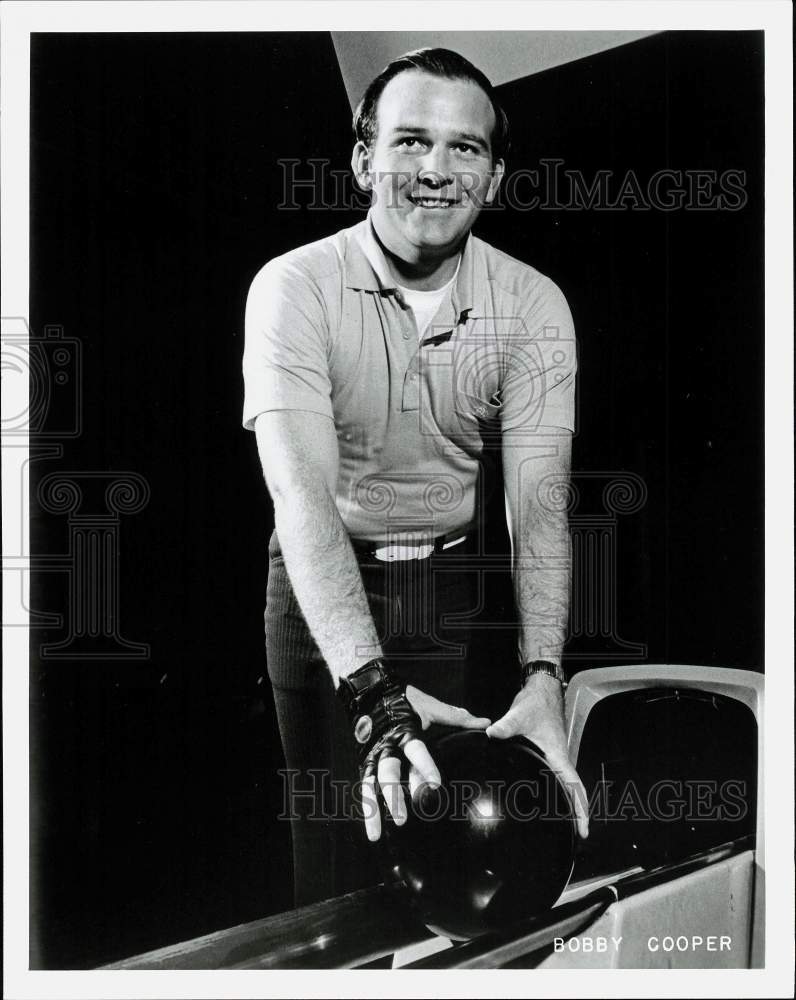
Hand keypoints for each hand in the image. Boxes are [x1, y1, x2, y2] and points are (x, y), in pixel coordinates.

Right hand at [337, 661, 489, 841]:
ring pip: (371, 785)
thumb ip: (456, 718)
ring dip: (375, 809)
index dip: (424, 766)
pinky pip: (364, 789)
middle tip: (402, 817)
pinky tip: (373, 832)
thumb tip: (486, 723)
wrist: (370, 692)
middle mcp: (386, 746)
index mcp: (404, 730)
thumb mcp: (430, 706)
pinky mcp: (366, 764)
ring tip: (379, 833)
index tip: (435, 783)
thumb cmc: (405, 700)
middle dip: (393, 795)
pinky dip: (368, 811)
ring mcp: (374, 756)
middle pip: (388, 773)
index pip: (415, 750)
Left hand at [486, 673, 588, 838]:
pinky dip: (561, 791)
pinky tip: (552, 800)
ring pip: (568, 784)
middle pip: (574, 790)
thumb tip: (492, 734)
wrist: (541, 691)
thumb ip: (506, 726)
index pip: (573, 786)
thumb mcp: (519, 714)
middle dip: (579, 813)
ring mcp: (556, 756)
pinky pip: (558, 777)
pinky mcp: (549, 753)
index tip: (584, 828)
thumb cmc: (536, 703)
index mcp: (558, 754)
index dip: (580, 808)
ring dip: (571, 803)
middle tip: (580, 835)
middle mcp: (560, 758)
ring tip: (570, 824)